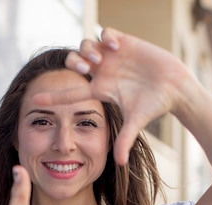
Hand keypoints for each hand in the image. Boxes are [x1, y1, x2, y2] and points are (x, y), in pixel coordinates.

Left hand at [33, 27, 189, 164]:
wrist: (175, 88)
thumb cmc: (156, 105)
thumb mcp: (136, 122)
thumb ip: (125, 140)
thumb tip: (120, 164)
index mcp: (101, 90)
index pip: (71, 93)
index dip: (53, 96)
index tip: (35, 100)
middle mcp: (102, 72)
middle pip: (75, 62)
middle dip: (76, 63)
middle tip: (87, 69)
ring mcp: (112, 56)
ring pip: (87, 45)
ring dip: (89, 49)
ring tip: (101, 58)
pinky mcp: (125, 42)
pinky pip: (106, 32)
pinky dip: (106, 36)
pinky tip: (115, 45)